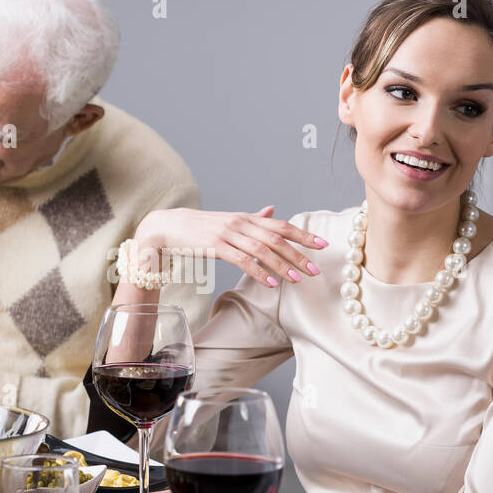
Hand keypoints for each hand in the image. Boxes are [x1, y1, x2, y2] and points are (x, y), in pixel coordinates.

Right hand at [134, 206, 327, 288]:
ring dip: (282, 266)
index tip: (322, 245)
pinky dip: (258, 271)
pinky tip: (271, 282)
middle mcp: (241, 224)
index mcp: (247, 218)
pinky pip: (242, 260)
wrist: (169, 226)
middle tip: (315, 269)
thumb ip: (253, 218)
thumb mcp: (230, 220)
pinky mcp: (215, 247)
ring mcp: (228, 234)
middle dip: (298, 254)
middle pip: (277, 238)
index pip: (282, 226)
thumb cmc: (201, 227)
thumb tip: (273, 209)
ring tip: (297, 279)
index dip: (303, 235)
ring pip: (262, 250)